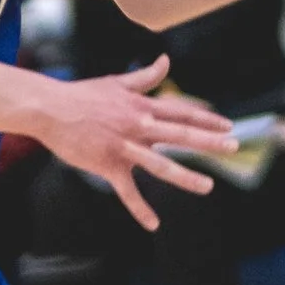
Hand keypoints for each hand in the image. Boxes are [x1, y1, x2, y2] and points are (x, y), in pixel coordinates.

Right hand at [39, 57, 237, 232]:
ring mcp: (124, 147)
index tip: (228, 125)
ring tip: (208, 187)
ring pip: (160, 165)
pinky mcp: (108, 166)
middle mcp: (138, 126)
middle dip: (209, 141)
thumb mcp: (117, 82)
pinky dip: (140, 209)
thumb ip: (146, 76)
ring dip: (186, 176)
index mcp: (142, 106)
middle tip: (233, 147)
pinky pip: (127, 191)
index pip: (181, 112)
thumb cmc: (83, 95)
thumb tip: (166, 60)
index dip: (206, 118)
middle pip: (180, 134)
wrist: (50, 109)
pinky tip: (154, 224)